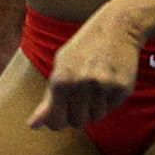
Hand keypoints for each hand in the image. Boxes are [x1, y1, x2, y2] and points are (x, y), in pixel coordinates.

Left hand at [28, 9, 142, 131]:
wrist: (117, 28)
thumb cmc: (84, 49)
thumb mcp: (61, 68)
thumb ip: (48, 99)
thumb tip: (33, 126)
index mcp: (61, 80)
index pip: (57, 121)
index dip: (58, 124)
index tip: (62, 118)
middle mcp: (82, 84)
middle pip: (78, 122)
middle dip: (78, 116)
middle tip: (81, 100)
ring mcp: (103, 86)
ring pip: (96, 117)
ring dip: (95, 108)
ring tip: (96, 88)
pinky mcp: (122, 87)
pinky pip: (112, 108)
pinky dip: (109, 100)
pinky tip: (109, 82)